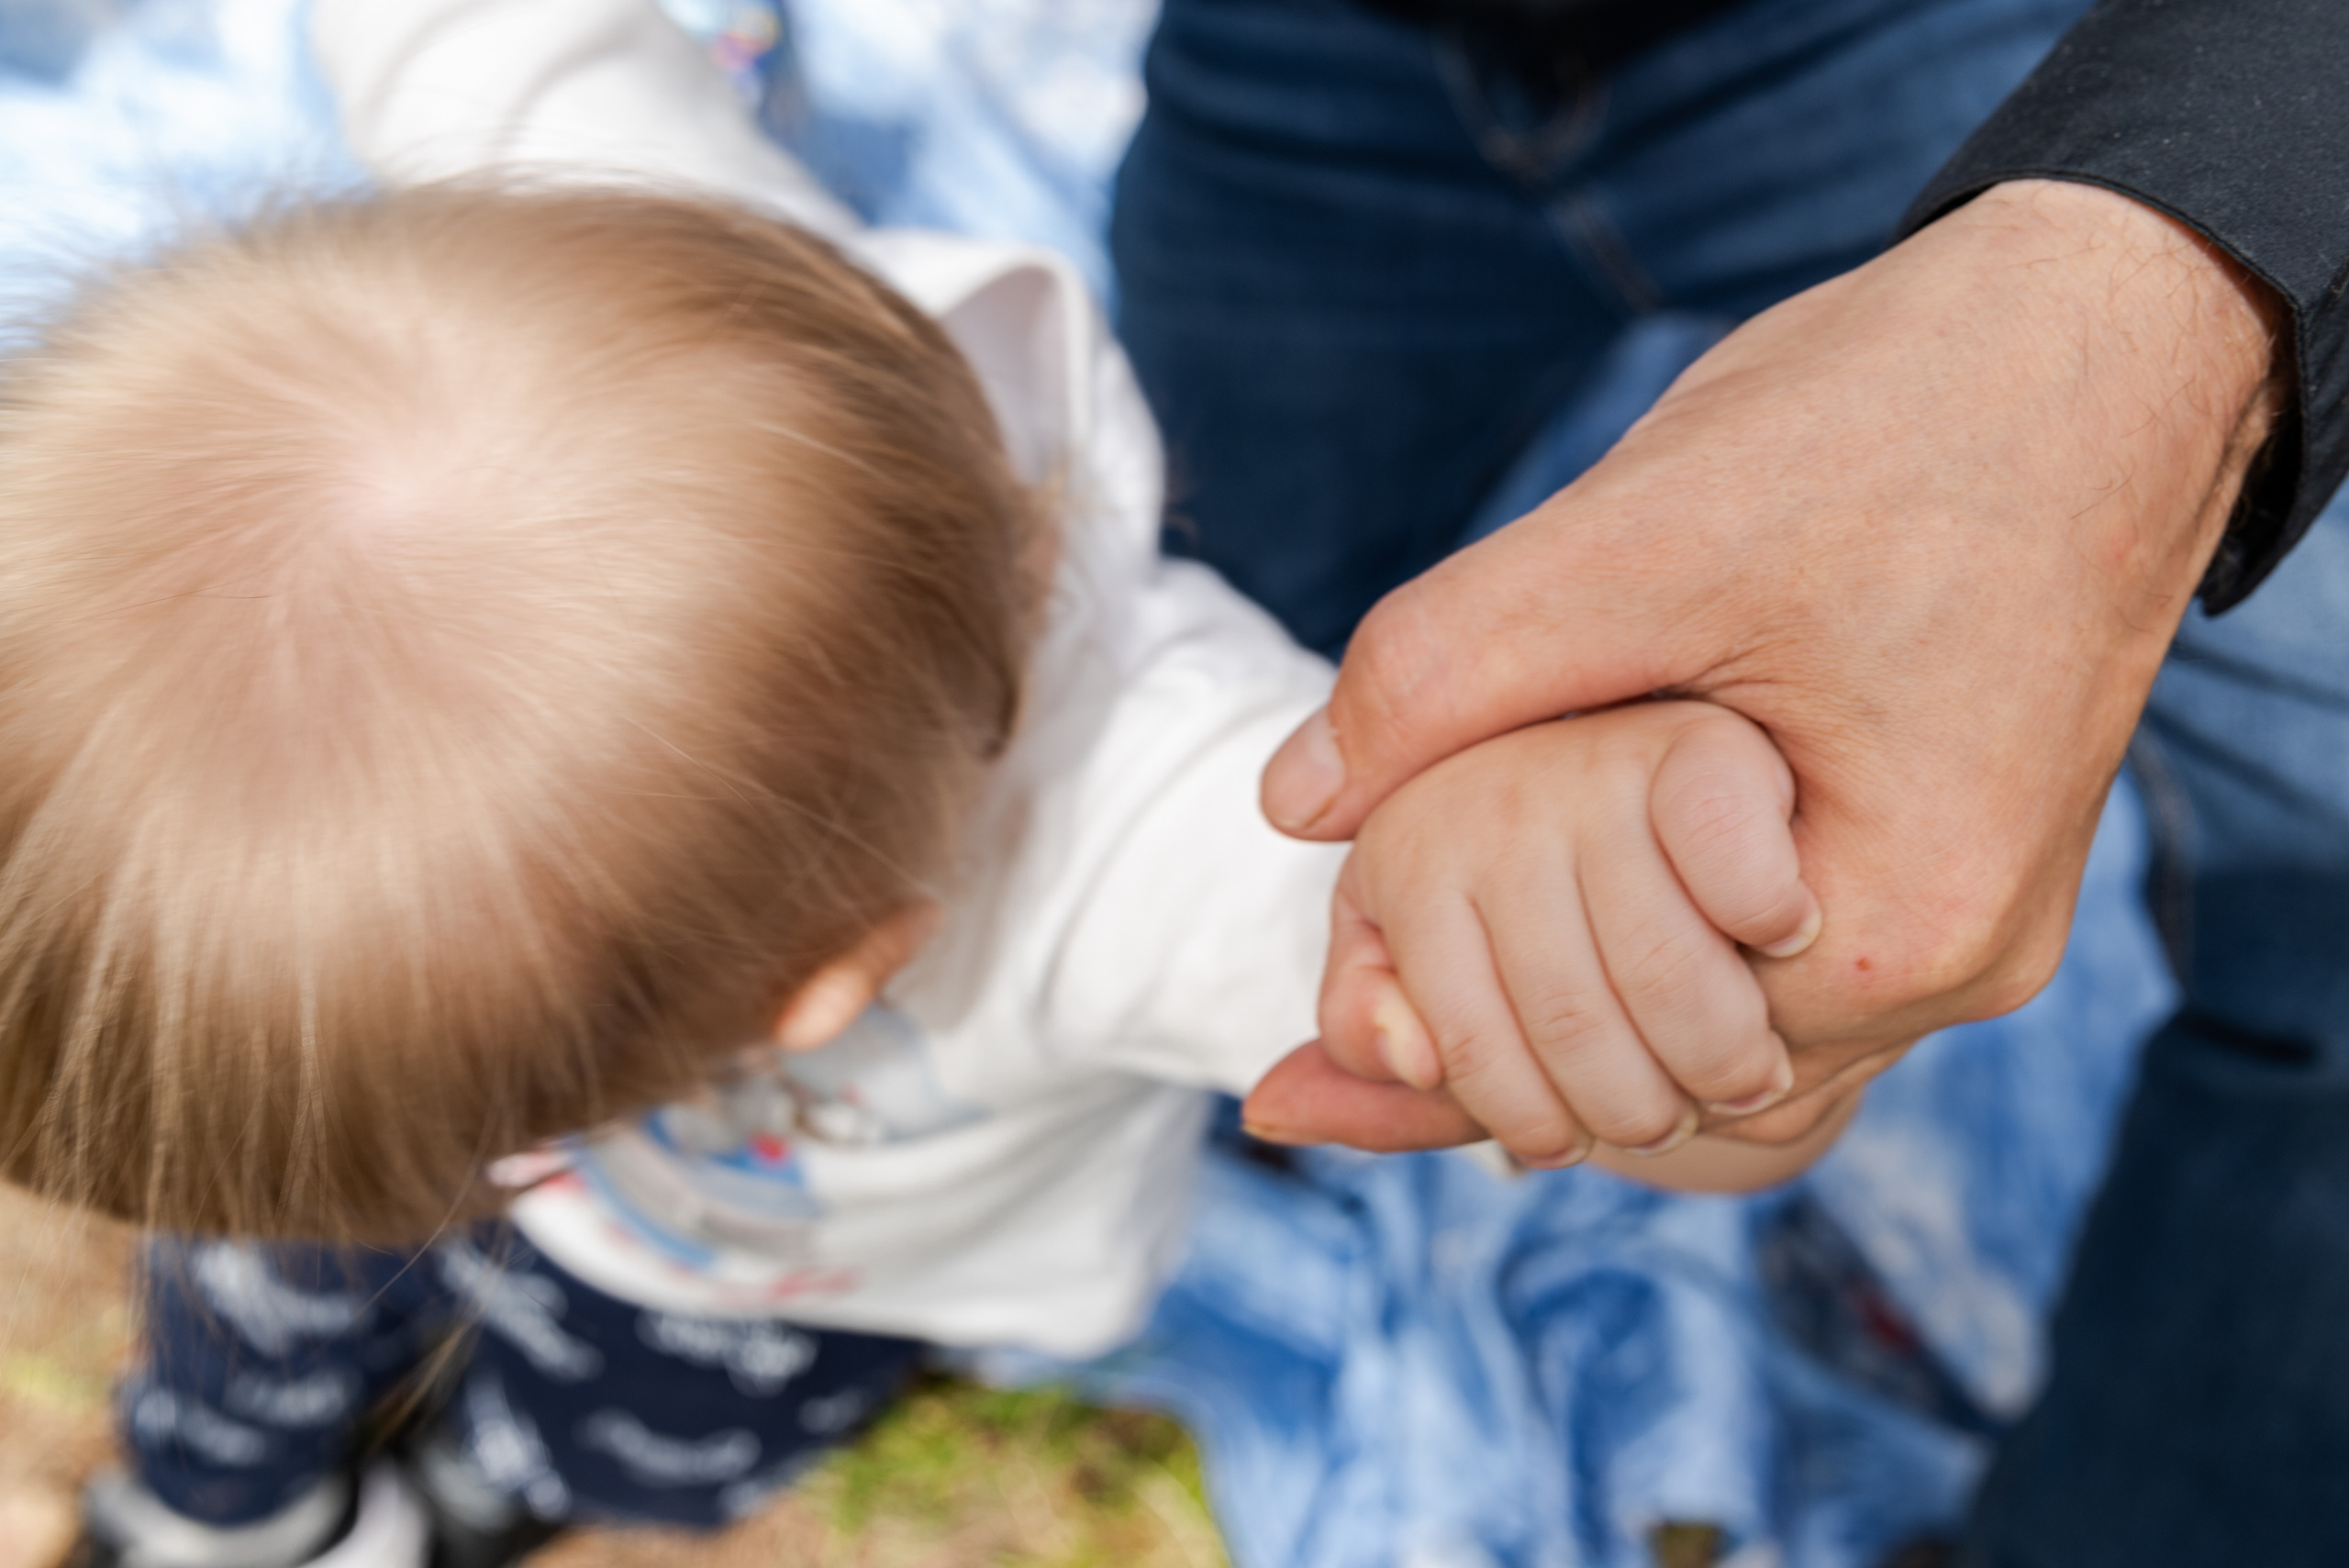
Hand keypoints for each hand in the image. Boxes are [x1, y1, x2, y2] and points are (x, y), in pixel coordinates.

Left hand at [1253, 180, 2280, 1148]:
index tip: (1349, 1000)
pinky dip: (1671, 927)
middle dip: (1532, 1020)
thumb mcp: (1638, 539)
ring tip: (1443, 929)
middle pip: (1689, 1069)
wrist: (2106, 326)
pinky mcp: (1963, 848)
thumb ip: (1449, 675)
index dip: (1478, 1026)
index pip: (1638, 1065)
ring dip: (1598, 974)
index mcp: (1898, 925)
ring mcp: (1975, 913)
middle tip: (1365, 987)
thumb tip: (1291, 801)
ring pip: (1735, 1015)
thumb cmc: (1896, 416)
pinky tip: (1564, 873)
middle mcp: (1962, 964)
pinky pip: (1787, 948)